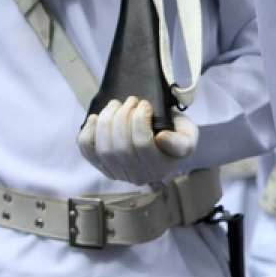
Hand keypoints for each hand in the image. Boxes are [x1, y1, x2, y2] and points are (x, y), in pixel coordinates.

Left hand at [76, 97, 197, 185]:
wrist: (159, 136)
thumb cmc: (173, 132)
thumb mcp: (188, 134)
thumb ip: (182, 141)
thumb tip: (160, 139)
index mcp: (160, 168)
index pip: (142, 144)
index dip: (139, 119)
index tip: (146, 104)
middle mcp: (138, 176)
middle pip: (121, 147)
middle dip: (122, 117)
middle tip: (130, 100)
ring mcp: (117, 173)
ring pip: (104, 149)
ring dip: (106, 120)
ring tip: (116, 104)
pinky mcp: (100, 166)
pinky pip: (88, 152)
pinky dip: (88, 133)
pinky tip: (95, 118)